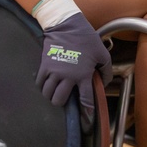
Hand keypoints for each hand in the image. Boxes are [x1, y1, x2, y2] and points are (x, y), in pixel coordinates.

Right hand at [36, 12, 111, 131]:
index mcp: (83, 75)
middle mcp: (67, 76)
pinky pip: (40, 83)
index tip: (86, 122)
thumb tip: (104, 83)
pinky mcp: (44, 65)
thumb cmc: (86, 39)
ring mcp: (53, 71)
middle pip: (59, 100)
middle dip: (61, 103)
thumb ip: (106, 70)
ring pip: (47, 93)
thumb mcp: (102, 53)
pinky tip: (46, 84)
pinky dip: (42, 86)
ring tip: (54, 92)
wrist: (66, 25)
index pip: (85, 100)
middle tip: (64, 100)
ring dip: (51, 95)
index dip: (86, 113)